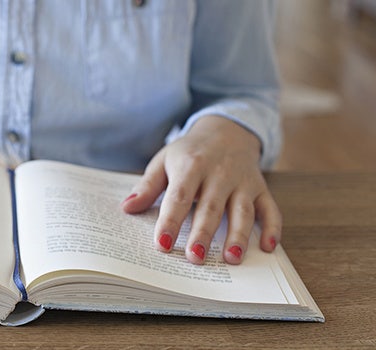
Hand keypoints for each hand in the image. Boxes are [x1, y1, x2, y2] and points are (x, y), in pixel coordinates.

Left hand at [121, 115, 281, 264]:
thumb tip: (127, 209)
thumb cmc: (189, 152)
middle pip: (211, 207)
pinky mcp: (261, 188)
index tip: (162, 244)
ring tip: (232, 259)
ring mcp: (243, 181)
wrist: (226, 129)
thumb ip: (147, 186)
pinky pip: (271, 208)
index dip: (170, 221)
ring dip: (239, 235)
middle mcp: (219, 174)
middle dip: (203, 233)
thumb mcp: (164, 161)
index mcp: (191, 166)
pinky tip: (268, 247)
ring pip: (242, 211)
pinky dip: (273, 228)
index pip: (179, 196)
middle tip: (195, 257)